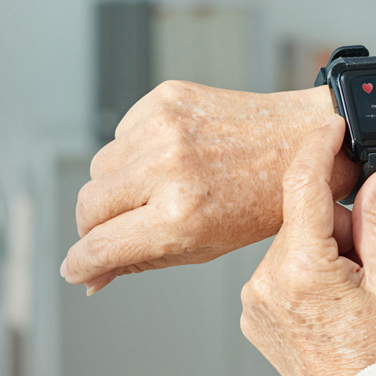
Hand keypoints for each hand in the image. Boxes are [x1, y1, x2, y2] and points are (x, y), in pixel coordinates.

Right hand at [62, 81, 359, 292]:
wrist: (300, 141)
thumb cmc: (259, 202)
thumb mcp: (204, 246)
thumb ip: (140, 260)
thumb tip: (89, 277)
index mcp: (181, 215)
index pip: (100, 245)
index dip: (80, 263)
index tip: (75, 269)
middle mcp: (168, 168)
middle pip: (87, 204)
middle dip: (92, 226)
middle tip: (112, 232)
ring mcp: (165, 128)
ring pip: (99, 168)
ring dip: (114, 187)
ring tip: (154, 191)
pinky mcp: (165, 98)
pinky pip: (121, 133)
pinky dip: (133, 151)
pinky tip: (170, 157)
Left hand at [240, 117, 375, 375]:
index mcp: (302, 267)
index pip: (302, 183)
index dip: (318, 147)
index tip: (331, 125)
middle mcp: (265, 280)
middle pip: (300, 218)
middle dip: (335, 226)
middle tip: (365, 265)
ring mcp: (253, 299)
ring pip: (289, 244)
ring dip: (319, 251)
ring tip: (348, 294)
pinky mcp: (251, 313)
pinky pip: (278, 271)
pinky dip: (303, 273)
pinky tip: (328, 305)